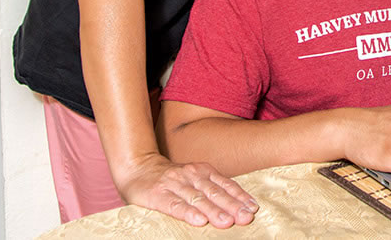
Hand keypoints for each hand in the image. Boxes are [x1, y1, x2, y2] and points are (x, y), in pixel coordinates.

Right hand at [116, 152, 258, 227]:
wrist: (137, 167)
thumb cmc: (171, 179)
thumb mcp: (193, 178)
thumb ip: (210, 188)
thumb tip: (237, 205)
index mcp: (202, 171)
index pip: (225, 184)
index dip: (239, 196)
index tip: (253, 208)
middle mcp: (190, 176)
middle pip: (214, 192)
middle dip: (232, 205)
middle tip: (246, 217)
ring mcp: (174, 184)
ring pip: (197, 199)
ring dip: (213, 211)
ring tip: (227, 222)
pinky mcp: (157, 195)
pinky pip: (174, 205)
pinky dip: (187, 213)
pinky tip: (198, 220)